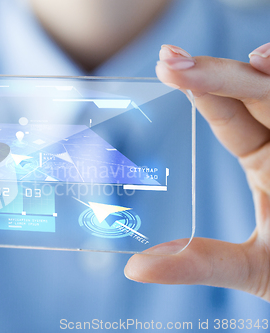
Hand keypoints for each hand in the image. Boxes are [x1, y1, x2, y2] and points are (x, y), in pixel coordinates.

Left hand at [124, 43, 269, 300]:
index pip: (228, 116)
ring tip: (252, 60)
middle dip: (218, 73)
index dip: (200, 90)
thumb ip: (203, 263)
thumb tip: (135, 268)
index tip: (164, 67)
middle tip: (171, 59)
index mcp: (265, 160)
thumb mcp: (255, 268)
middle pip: (255, 94)